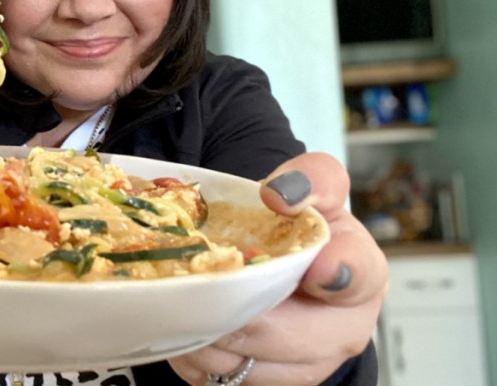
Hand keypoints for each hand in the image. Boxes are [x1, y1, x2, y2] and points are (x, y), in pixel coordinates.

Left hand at [169, 152, 387, 384]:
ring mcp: (304, 365)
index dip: (335, 275)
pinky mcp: (264, 381)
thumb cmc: (301, 230)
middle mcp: (341, 330)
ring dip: (204, 329)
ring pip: (242, 360)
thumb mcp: (315, 191)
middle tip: (200, 277)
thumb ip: (311, 178)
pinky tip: (182, 318)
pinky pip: (216, 375)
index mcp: (361, 273)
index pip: (356, 276)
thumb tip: (282, 192)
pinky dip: (191, 349)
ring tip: (181, 293)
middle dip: (235, 307)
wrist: (284, 264)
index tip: (315, 269)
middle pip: (282, 334)